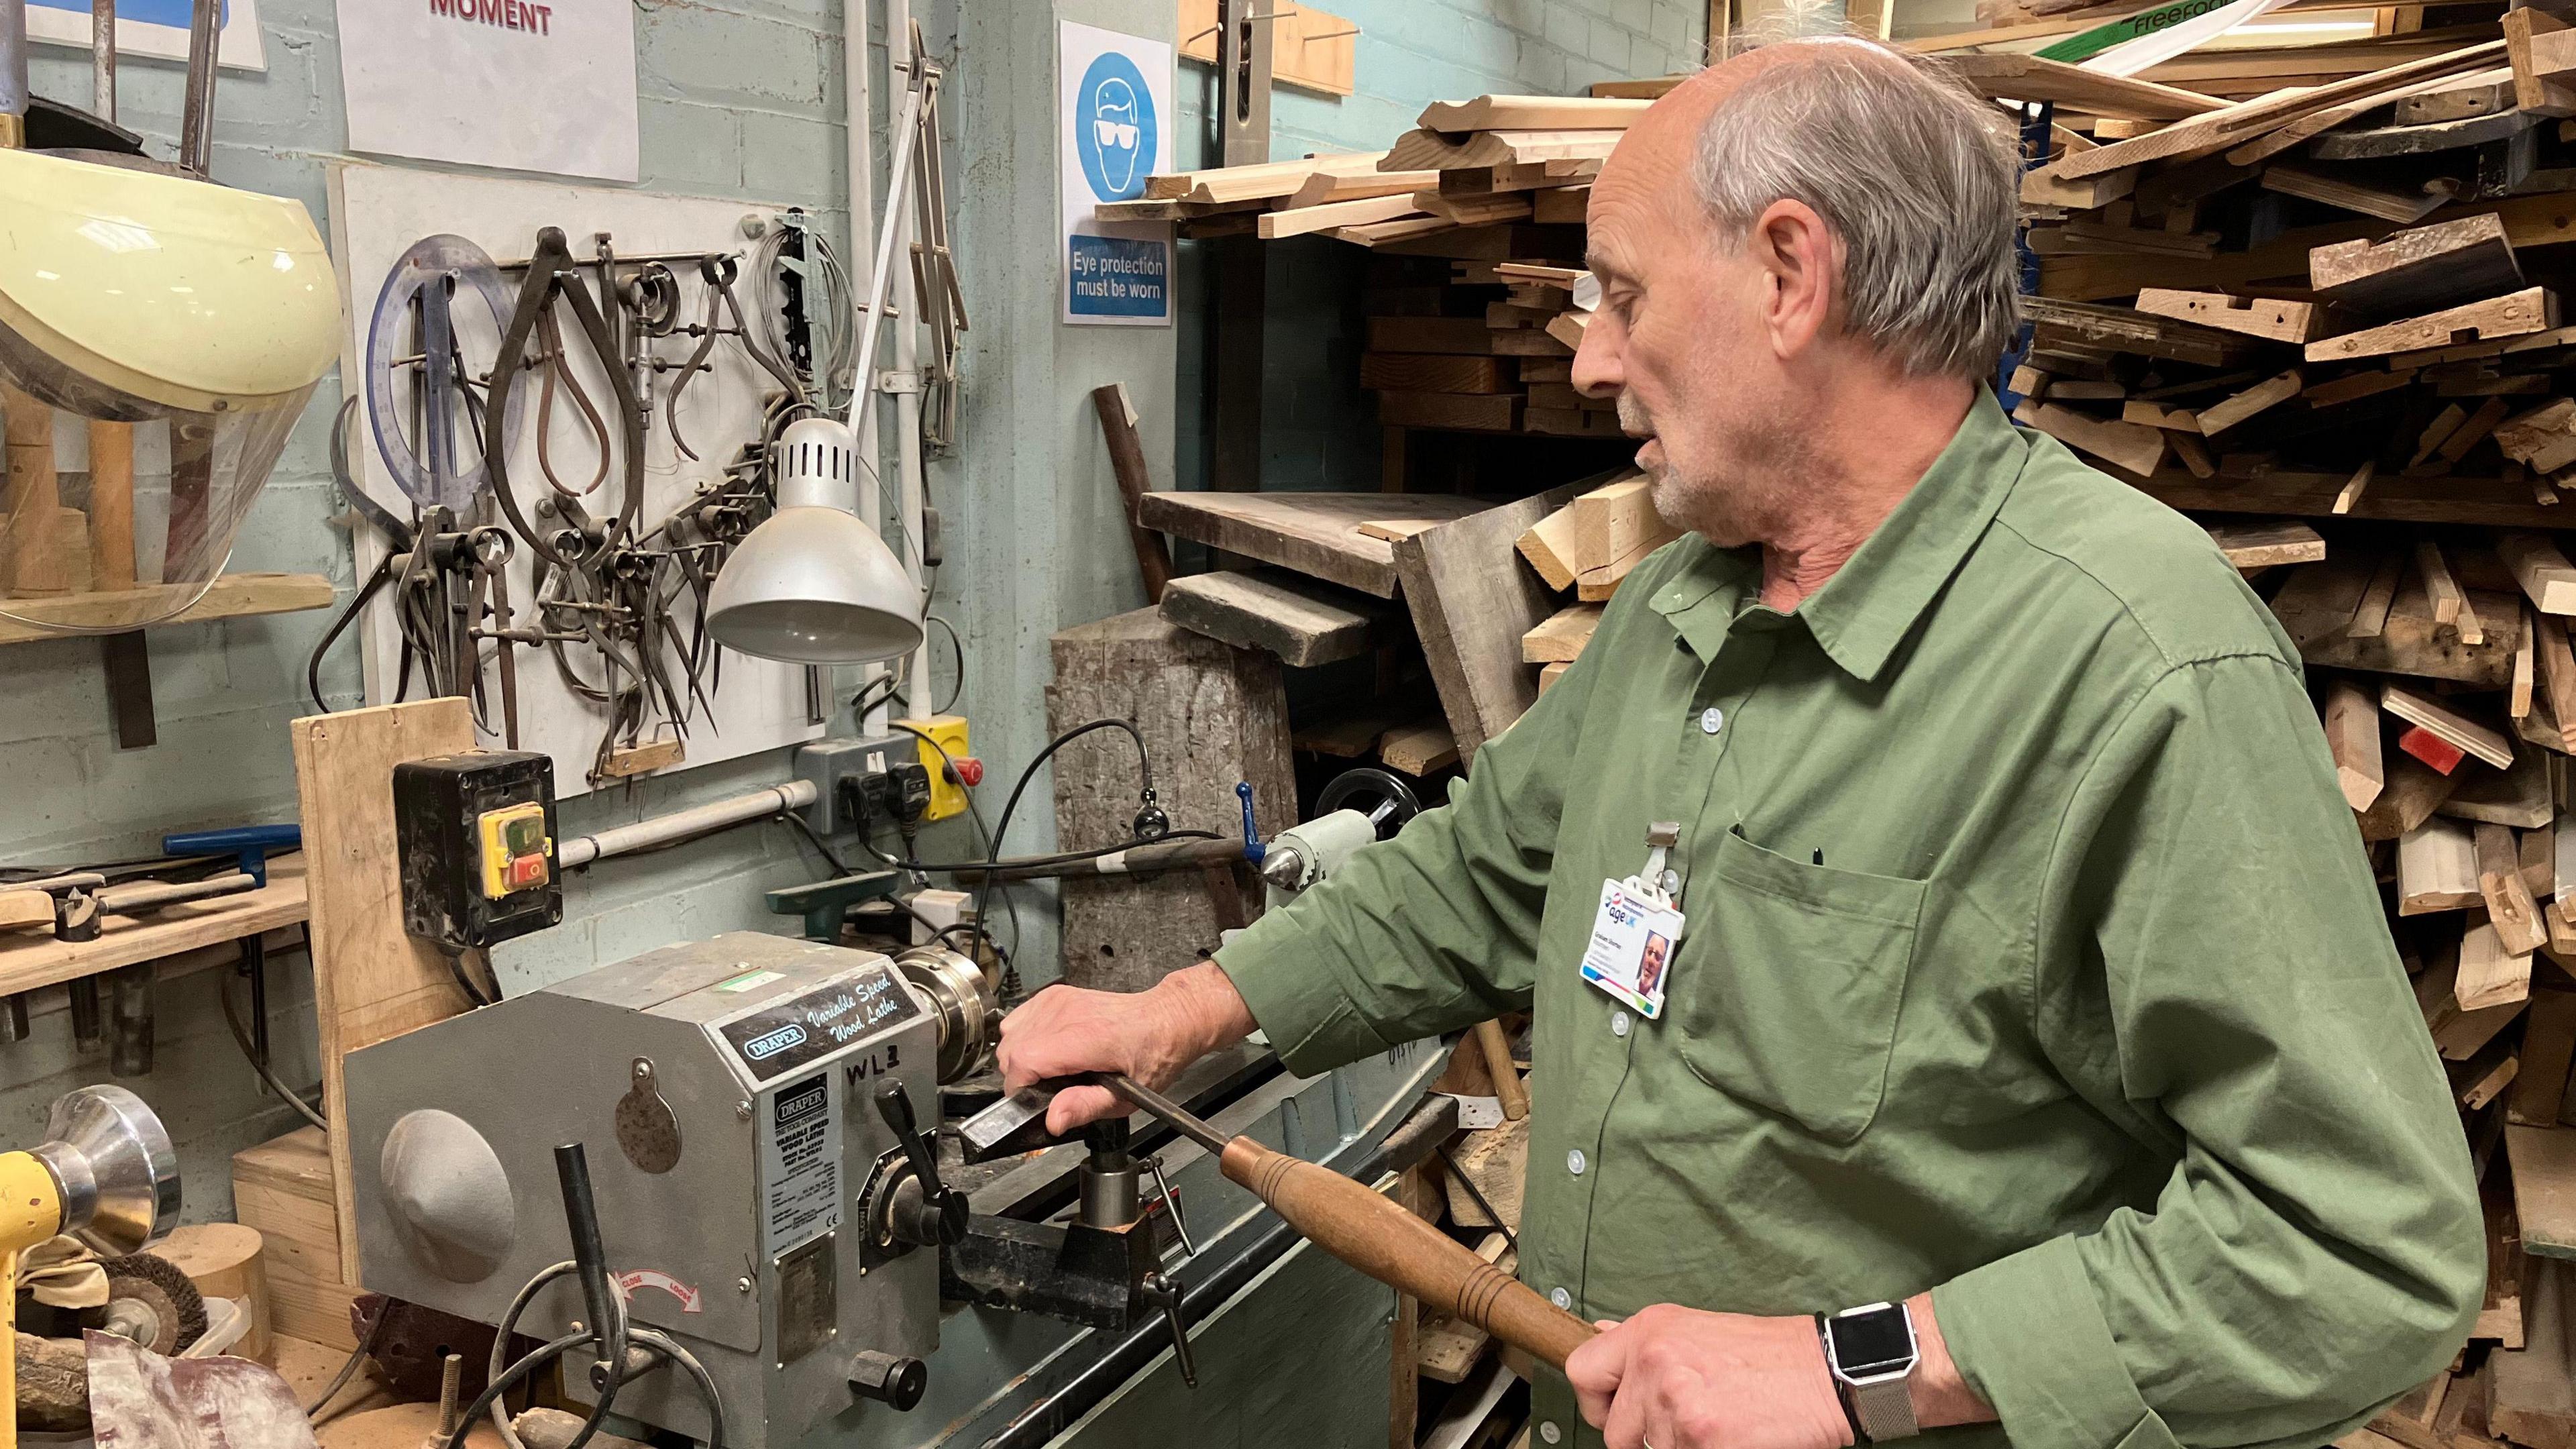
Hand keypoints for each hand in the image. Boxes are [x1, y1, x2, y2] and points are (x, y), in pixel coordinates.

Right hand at [996, 961, 1256, 1133]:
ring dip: (1019, 1057)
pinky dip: (1023, 1036)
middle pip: (1010, 1049)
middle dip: (1020, 1077)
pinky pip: (1019, 1018)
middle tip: (1047, 1089)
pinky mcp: (1055, 995)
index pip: (1023, 1061)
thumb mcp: (1124, 1098)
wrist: (1164, 1020)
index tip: (1034, 1101)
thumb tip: (1053, 1120)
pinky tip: (1047, 1049)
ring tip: (1049, 1069)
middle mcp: (1067, 1014)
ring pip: (1009, 1034)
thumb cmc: (1150, 1056)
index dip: (1021, 1089)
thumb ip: (1084, 1108)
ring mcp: (1058, 1001)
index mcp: (1084, 1038)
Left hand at [1566, 1294, 1991, 1448]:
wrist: (1831, 1373)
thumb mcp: (1698, 1329)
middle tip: (1688, 1427)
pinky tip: (1734, 1438)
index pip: (1581, 1372)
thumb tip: (1601, 1337)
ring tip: (1720, 1426)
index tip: (1618, 1413)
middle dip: (1645, 1439)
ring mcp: (1677, 1403)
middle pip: (1614, 1431)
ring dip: (1681, 1448)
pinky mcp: (1704, 1438)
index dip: (1598, 1403)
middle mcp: (1655, 1361)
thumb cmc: (1773, 1355)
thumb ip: (1647, 1342)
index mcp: (1651, 1330)